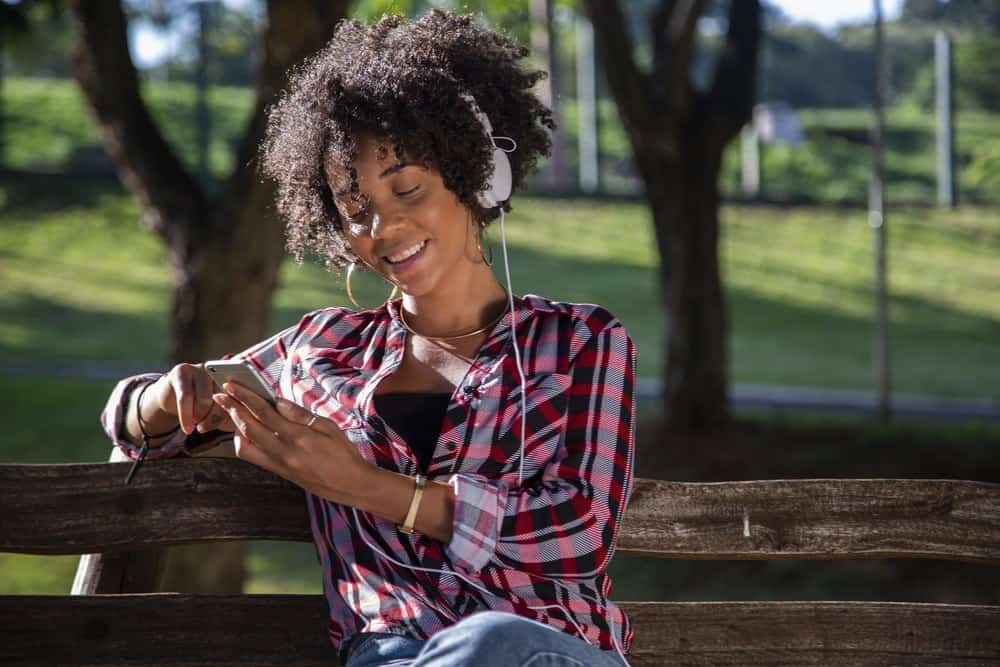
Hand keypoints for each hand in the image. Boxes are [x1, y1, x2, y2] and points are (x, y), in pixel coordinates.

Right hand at [151, 363, 235, 434]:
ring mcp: (200, 368)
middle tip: (203, 428)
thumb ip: (230, 412)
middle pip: (222, 398)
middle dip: (213, 418)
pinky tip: (187, 429)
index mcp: (231, 378)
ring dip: (200, 418)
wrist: (171, 399)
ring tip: (193, 427)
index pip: (238, 397)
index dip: (233, 414)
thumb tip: (240, 421)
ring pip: (204, 399)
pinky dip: (186, 416)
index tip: (226, 427)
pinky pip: (185, 397)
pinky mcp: (182, 370)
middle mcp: (219, 370)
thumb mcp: (217, 411)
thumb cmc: (199, 408)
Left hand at [212, 382, 371, 503]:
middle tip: (221, 393)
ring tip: (233, 411)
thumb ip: (301, 414)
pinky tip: (247, 431)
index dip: (245, 397)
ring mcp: (279, 465)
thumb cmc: (343, 453)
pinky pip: (252, 457)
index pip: (264, 413)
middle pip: (248, 427)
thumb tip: (277, 401)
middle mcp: (284, 453)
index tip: (232, 385)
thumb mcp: (329, 427)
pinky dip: (244, 442)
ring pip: (244, 445)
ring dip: (235, 426)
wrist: (350, 485)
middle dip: (232, 408)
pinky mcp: (278, 472)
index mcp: (299, 437)